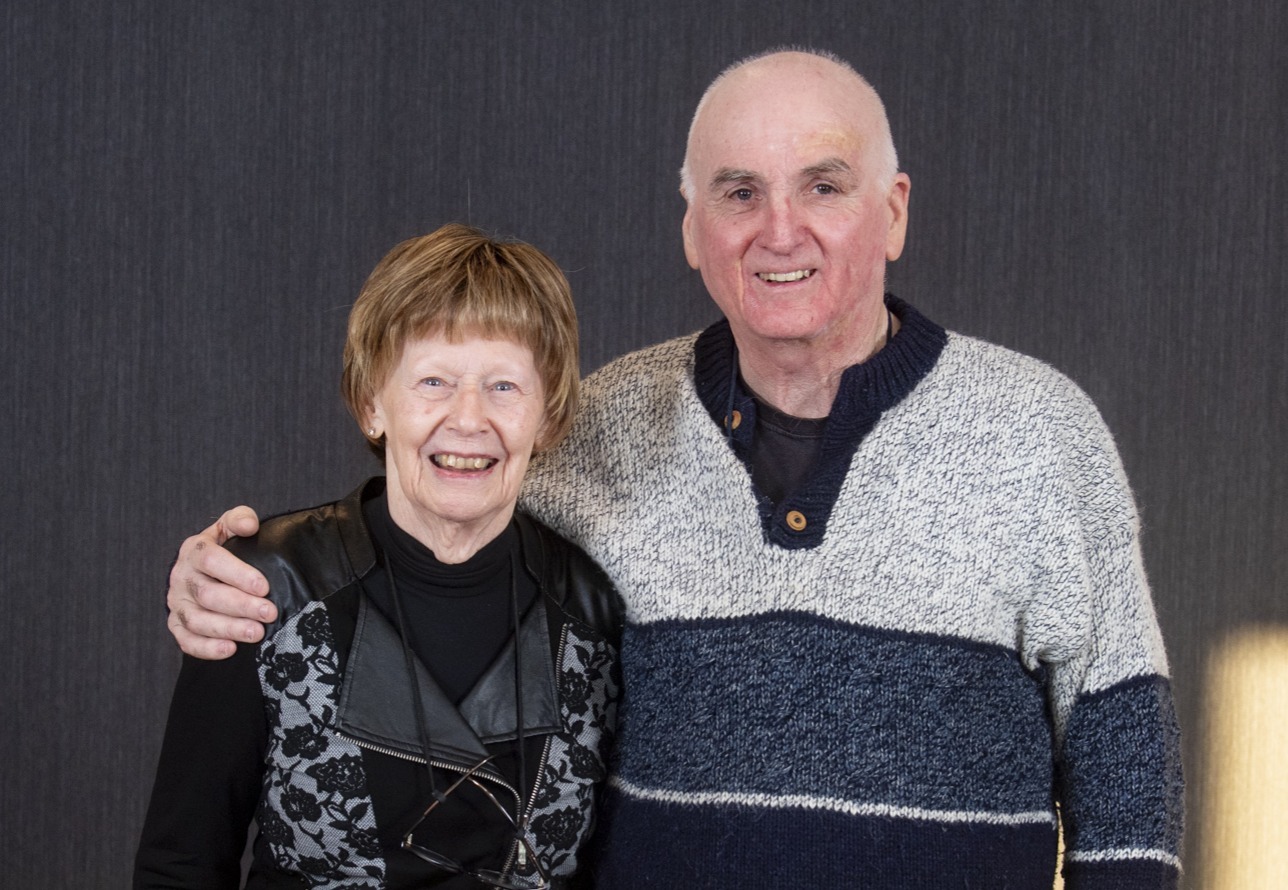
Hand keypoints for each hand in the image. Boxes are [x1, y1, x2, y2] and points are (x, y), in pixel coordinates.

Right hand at [166, 506, 275, 658]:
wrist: (199, 570)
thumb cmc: (224, 549)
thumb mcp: (228, 528)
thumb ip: (239, 519)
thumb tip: (250, 525)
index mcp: (194, 550)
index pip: (210, 560)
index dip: (237, 573)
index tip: (264, 586)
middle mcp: (182, 577)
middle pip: (207, 594)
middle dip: (241, 605)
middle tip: (269, 613)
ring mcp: (177, 603)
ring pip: (197, 620)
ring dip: (228, 628)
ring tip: (256, 633)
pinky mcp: (177, 625)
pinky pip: (186, 641)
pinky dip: (206, 648)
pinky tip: (229, 649)